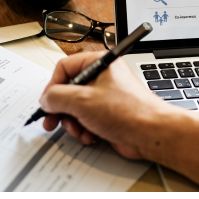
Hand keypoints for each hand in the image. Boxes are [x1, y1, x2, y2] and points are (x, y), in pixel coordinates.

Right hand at [39, 51, 175, 158]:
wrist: (152, 133)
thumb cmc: (129, 111)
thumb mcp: (83, 101)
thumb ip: (57, 97)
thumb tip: (46, 99)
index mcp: (99, 63)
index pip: (65, 68)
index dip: (53, 86)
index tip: (47, 103)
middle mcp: (102, 77)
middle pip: (68, 90)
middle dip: (61, 109)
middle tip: (52, 121)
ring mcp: (105, 96)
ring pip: (75, 107)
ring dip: (73, 122)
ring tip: (80, 130)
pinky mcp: (108, 113)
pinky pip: (86, 119)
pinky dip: (84, 129)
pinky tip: (90, 135)